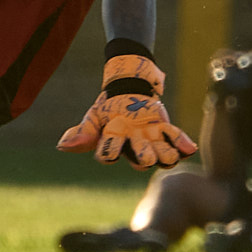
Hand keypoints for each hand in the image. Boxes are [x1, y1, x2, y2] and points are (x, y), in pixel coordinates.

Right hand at [57, 56, 198, 169]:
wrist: (127, 90)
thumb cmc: (108, 108)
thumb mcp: (94, 116)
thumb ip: (82, 132)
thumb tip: (62, 146)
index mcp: (113, 145)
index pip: (108, 154)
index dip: (109, 151)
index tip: (109, 147)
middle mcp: (133, 149)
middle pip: (139, 160)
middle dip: (143, 157)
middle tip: (147, 156)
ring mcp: (151, 142)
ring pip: (160, 154)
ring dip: (166, 155)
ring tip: (171, 155)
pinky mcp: (165, 131)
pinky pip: (175, 139)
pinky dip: (183, 144)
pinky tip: (190, 149)